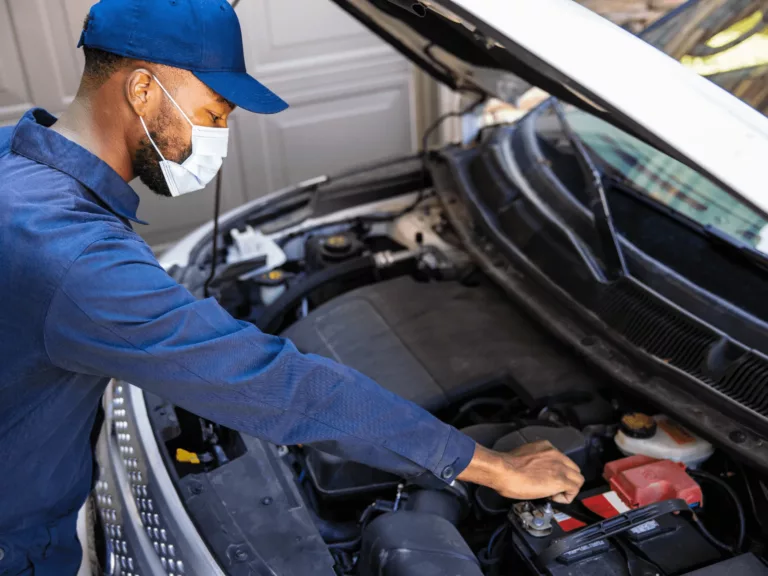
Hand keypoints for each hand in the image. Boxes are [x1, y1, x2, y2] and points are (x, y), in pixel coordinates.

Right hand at [457, 440, 584, 503]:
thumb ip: (534, 461)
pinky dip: (566, 497)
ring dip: (568, 488)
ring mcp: (560, 467)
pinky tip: (553, 498)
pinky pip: (574, 490)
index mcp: (546, 447)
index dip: (558, 473)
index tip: (548, 480)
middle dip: (567, 480)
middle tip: (553, 488)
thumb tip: (532, 471)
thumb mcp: (523, 457)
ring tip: (553, 494)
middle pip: (574, 469)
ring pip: (578, 479)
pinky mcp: (561, 480)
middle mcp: (556, 454)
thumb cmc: (505, 466)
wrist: (503, 471)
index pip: (563, 460)